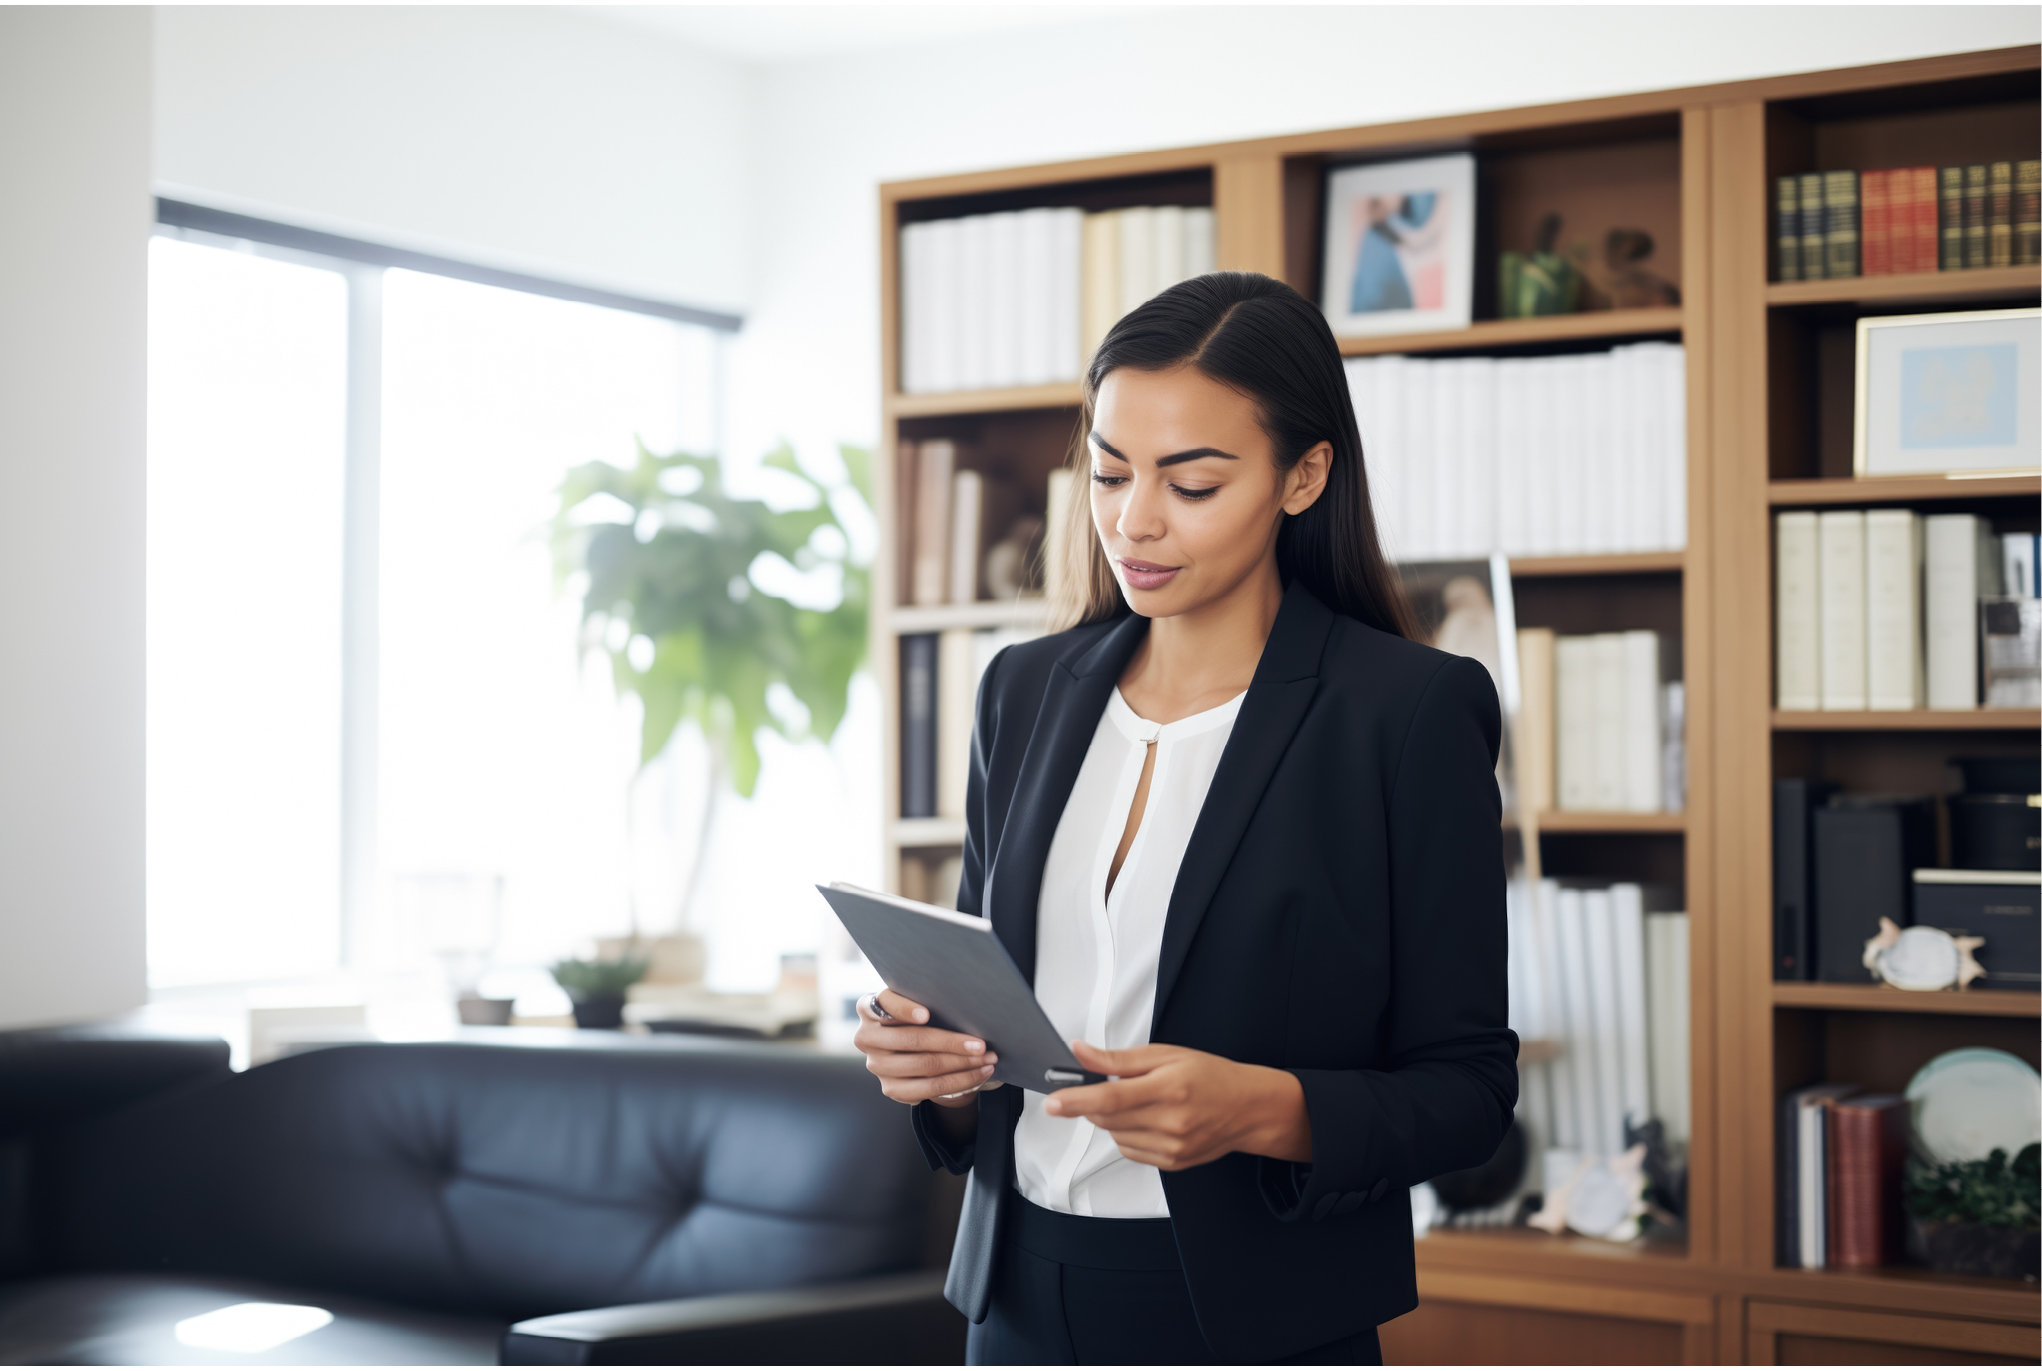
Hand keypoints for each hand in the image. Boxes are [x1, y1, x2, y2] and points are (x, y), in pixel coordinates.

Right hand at [853, 989, 997, 1108]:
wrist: (908, 1045)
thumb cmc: (917, 1014)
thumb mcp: (914, 1000)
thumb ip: (925, 998)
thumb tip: (964, 1004)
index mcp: (868, 1007)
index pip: (884, 1003)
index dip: (905, 1009)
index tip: (926, 1015)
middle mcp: (866, 1037)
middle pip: (913, 1040)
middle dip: (951, 1043)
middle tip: (981, 1045)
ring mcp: (877, 1065)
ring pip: (925, 1067)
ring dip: (962, 1065)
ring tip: (987, 1059)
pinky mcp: (890, 1088)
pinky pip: (929, 1089)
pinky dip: (960, 1081)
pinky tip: (979, 1074)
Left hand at [1043, 1041, 1311, 1169]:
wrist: (1248, 1110)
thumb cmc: (1210, 1075)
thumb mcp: (1166, 1055)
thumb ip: (1119, 1059)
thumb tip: (1080, 1052)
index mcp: (1169, 1088)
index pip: (1111, 1097)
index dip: (1077, 1100)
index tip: (1052, 1101)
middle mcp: (1170, 1122)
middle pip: (1108, 1117)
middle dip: (1094, 1102)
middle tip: (1106, 1085)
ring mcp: (1171, 1147)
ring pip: (1115, 1135)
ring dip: (1113, 1117)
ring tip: (1140, 1100)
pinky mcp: (1171, 1163)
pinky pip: (1130, 1149)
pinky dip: (1127, 1133)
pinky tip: (1147, 1119)